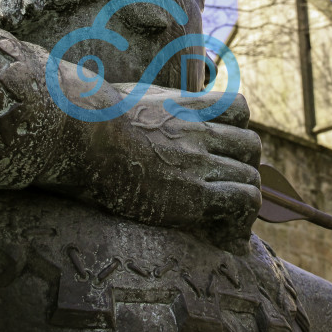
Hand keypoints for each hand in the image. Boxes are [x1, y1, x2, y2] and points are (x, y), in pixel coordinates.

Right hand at [80, 84, 261, 248]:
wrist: (80, 132)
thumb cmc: (90, 116)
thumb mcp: (129, 96)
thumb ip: (150, 103)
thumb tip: (131, 106)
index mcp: (186, 106)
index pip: (239, 108)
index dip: (236, 129)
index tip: (223, 146)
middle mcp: (199, 131)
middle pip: (251, 145)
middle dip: (244, 166)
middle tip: (226, 186)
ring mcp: (198, 162)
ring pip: (251, 177)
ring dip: (242, 196)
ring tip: (225, 217)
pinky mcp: (193, 194)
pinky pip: (241, 202)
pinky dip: (239, 219)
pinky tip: (225, 234)